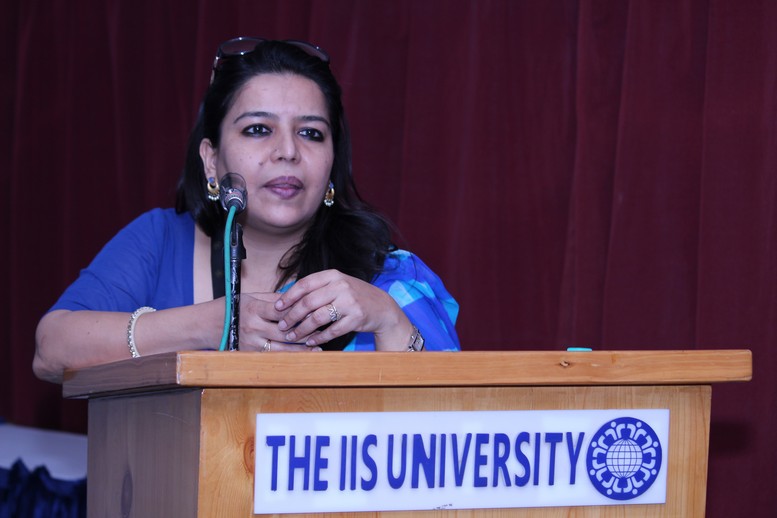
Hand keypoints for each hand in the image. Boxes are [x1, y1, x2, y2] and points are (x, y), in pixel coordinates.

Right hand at [237, 293, 320, 351]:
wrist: (208, 324)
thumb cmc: (234, 307)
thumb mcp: (252, 297)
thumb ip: (275, 299)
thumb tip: (298, 297)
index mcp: (254, 309)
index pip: (281, 311)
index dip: (299, 312)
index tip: (315, 312)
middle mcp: (253, 327)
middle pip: (284, 331)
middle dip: (304, 332)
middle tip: (322, 331)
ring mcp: (251, 343)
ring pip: (281, 348)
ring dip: (301, 349)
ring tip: (318, 348)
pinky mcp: (250, 354)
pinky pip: (273, 357)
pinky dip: (289, 357)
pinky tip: (303, 357)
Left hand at [274, 269, 411, 349]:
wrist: (382, 307)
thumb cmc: (353, 296)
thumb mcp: (337, 285)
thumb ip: (316, 289)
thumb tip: (285, 300)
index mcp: (333, 276)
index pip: (305, 284)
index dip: (288, 296)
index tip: (276, 307)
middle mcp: (341, 287)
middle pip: (308, 302)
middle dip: (291, 316)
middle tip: (282, 325)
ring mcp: (349, 303)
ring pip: (317, 318)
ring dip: (302, 330)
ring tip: (292, 336)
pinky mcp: (356, 319)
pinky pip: (331, 331)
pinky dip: (318, 338)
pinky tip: (310, 342)